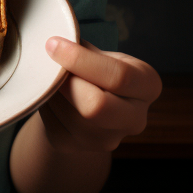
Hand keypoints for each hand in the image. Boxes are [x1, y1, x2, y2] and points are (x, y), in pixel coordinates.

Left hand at [38, 37, 161, 153]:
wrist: (84, 98)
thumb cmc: (93, 66)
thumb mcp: (99, 51)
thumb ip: (83, 48)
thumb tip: (54, 44)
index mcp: (147, 85)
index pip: (119, 76)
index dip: (80, 59)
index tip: (53, 44)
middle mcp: (136, 118)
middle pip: (97, 107)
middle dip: (67, 83)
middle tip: (49, 63)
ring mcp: (110, 140)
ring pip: (72, 118)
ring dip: (52, 93)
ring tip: (49, 76)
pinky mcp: (80, 148)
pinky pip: (55, 128)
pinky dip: (45, 107)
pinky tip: (48, 94)